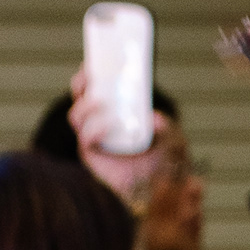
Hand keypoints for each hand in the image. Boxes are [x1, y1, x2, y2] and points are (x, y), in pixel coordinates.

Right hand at [66, 63, 158, 207]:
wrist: (158, 192)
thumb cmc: (163, 161)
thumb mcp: (172, 138)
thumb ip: (167, 126)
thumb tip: (153, 118)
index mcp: (116, 110)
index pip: (98, 86)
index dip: (92, 70)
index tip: (95, 56)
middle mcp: (100, 122)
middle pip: (80, 96)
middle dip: (82, 81)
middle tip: (91, 72)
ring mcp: (93, 139)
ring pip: (76, 115)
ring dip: (85, 105)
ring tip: (100, 100)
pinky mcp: (91, 156)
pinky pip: (84, 138)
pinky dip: (95, 128)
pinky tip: (108, 124)